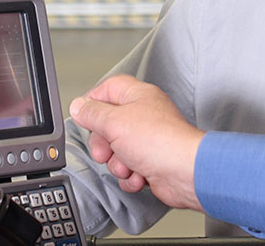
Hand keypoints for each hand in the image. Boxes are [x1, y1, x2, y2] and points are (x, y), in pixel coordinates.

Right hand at [69, 75, 204, 211]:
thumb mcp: (114, 122)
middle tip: (104, 151)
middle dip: (103, 143)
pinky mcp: (152, 161)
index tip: (85, 117)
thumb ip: (92, 114)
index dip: (93, 102)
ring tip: (128, 165)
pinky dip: (130, 176)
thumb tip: (78, 106)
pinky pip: (129, 168)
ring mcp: (148, 140)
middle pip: (108, 124)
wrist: (186, 173)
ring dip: (117, 163)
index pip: (108, 89)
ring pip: (117, 150)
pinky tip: (139, 175)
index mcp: (138, 96)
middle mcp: (144, 115)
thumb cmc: (160, 142)